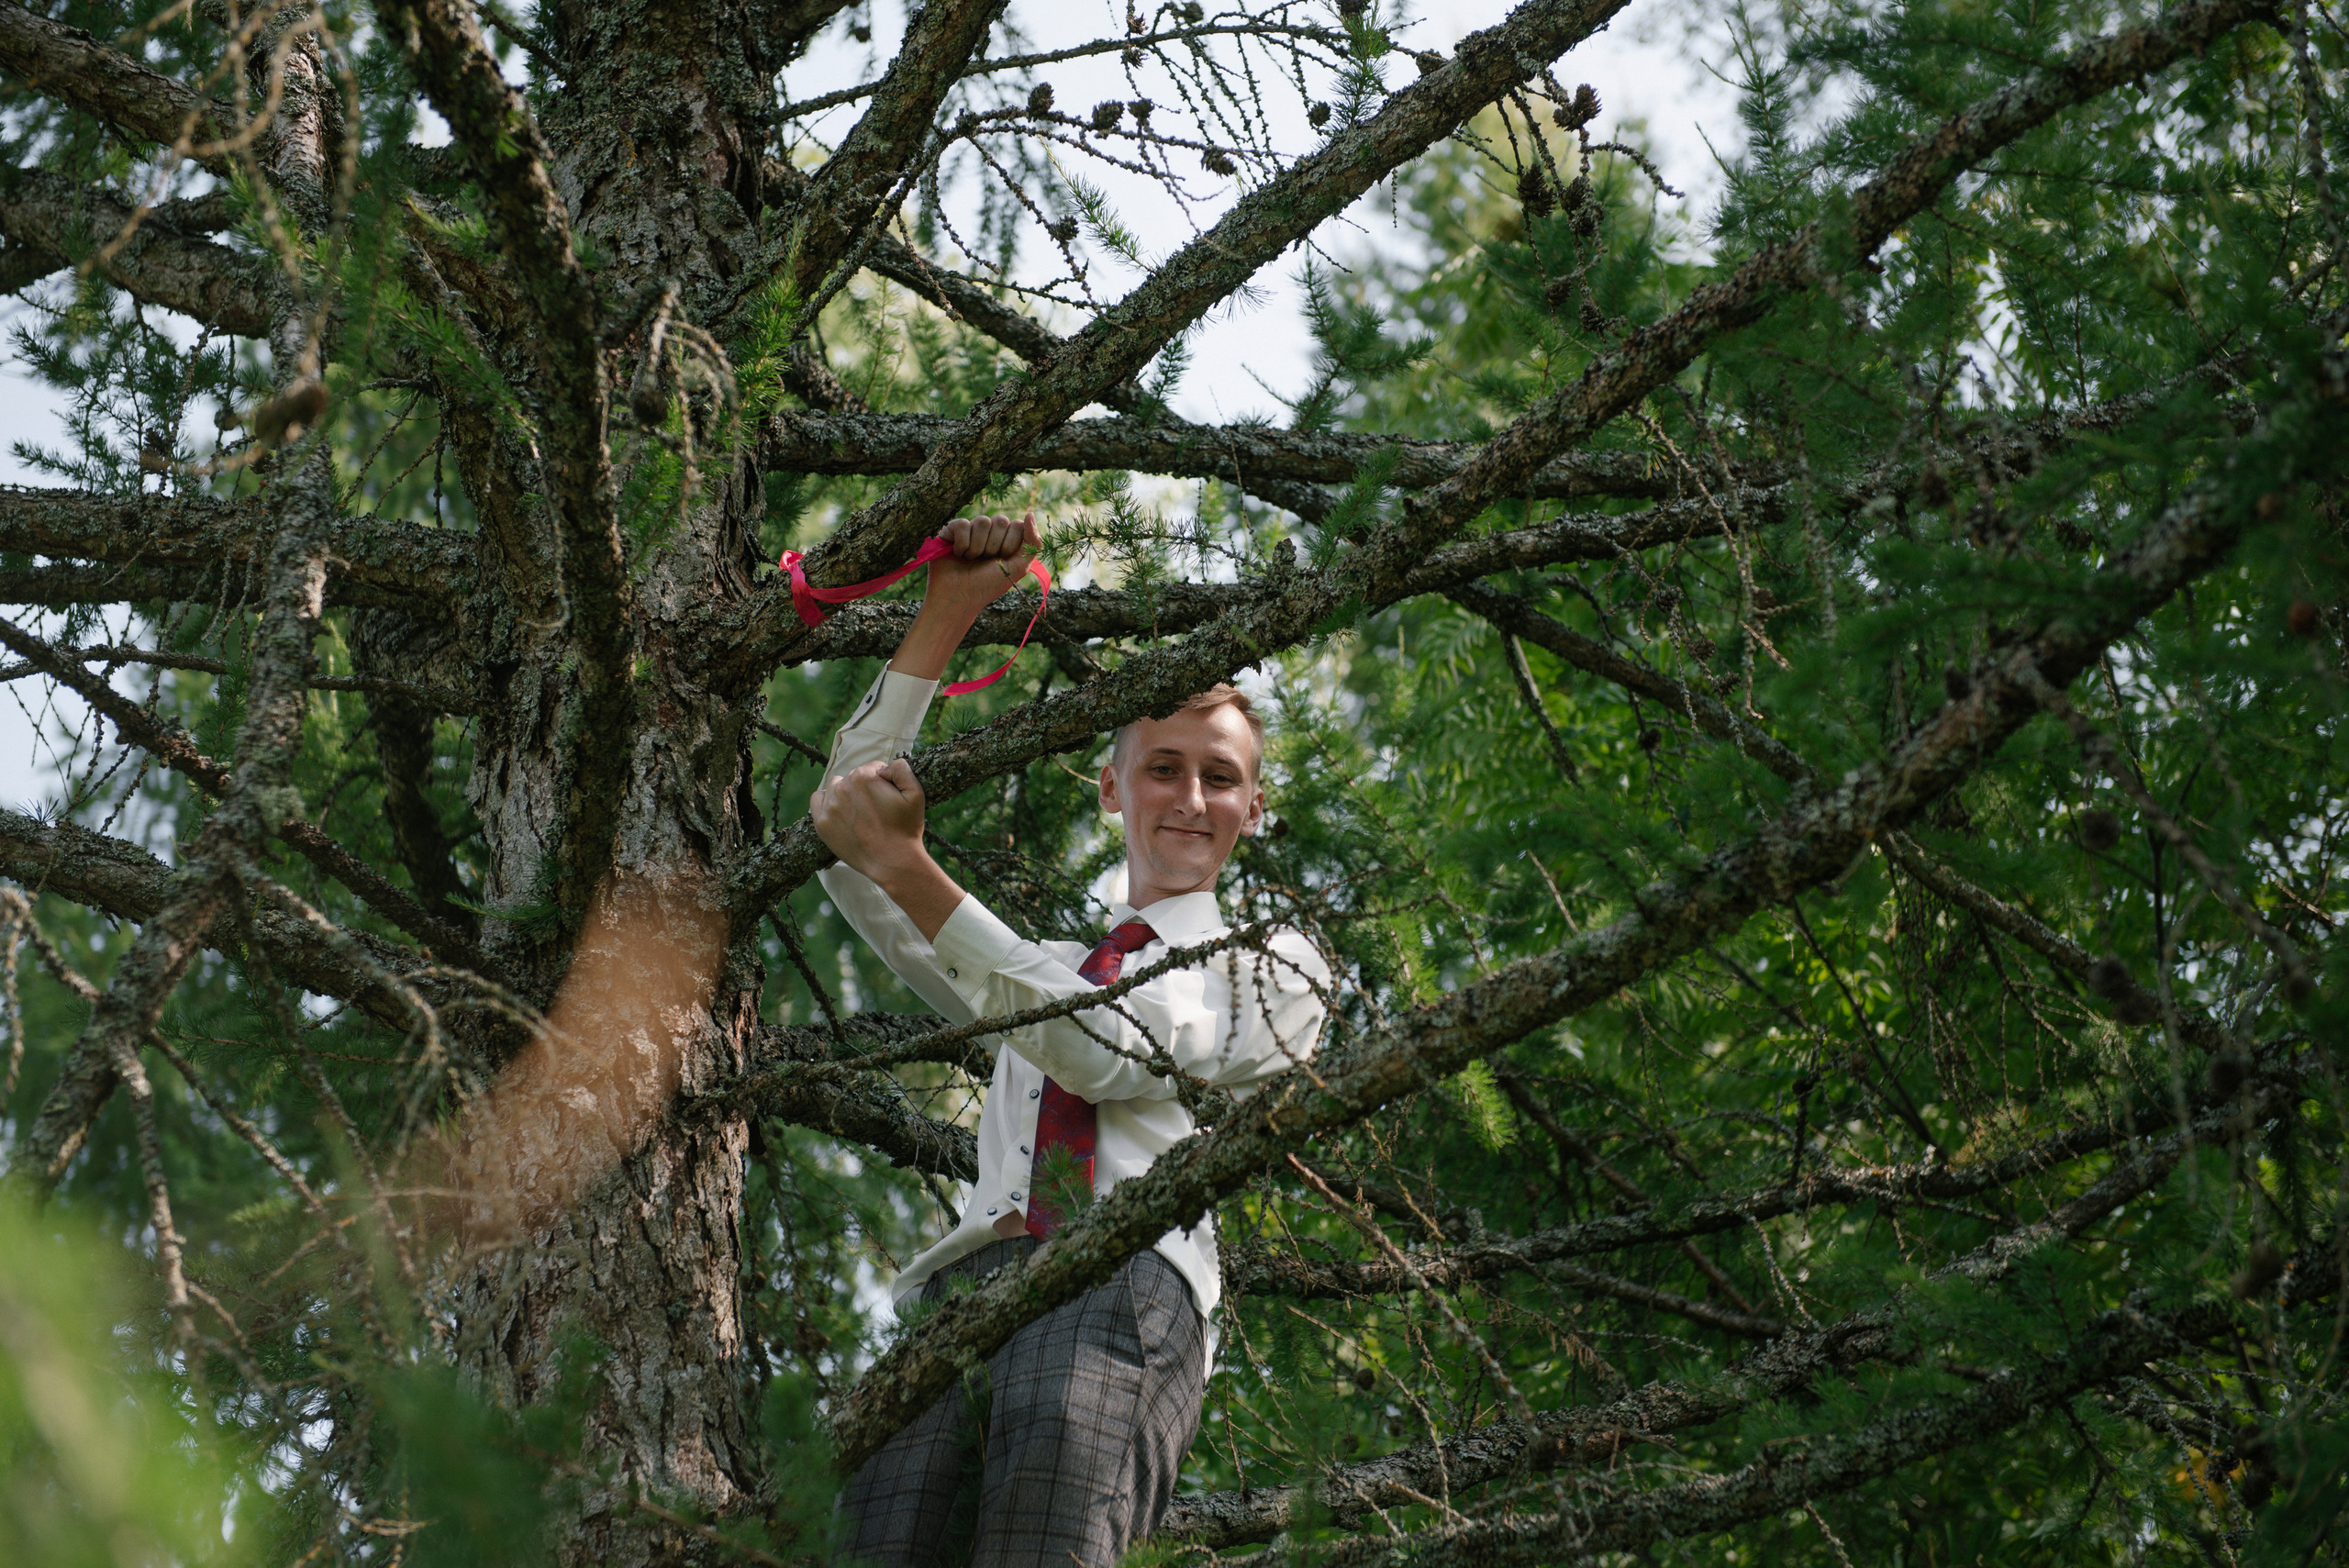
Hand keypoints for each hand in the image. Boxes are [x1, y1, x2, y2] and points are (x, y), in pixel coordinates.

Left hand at [811, 758, 929, 881]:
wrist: (892, 862)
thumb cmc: (906, 828)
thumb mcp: (916, 793)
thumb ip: (901, 768)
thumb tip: (884, 766)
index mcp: (865, 776)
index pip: (873, 768)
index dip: (884, 781)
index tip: (888, 798)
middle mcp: (843, 787)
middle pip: (854, 777)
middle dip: (865, 788)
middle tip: (877, 810)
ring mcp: (830, 806)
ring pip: (836, 786)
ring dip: (846, 793)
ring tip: (860, 812)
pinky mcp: (821, 822)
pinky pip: (817, 799)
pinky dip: (826, 801)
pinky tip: (840, 812)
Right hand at [921, 512, 1041, 620]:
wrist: (959, 597)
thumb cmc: (988, 585)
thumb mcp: (1018, 567)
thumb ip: (1032, 543)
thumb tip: (1030, 514)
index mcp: (1007, 540)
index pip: (1018, 525)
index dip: (1010, 545)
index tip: (1001, 561)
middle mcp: (990, 532)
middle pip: (1001, 520)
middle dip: (994, 546)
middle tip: (984, 561)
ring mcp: (972, 529)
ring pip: (982, 521)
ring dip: (977, 547)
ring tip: (970, 560)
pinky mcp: (952, 529)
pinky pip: (963, 524)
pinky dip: (962, 544)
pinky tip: (957, 554)